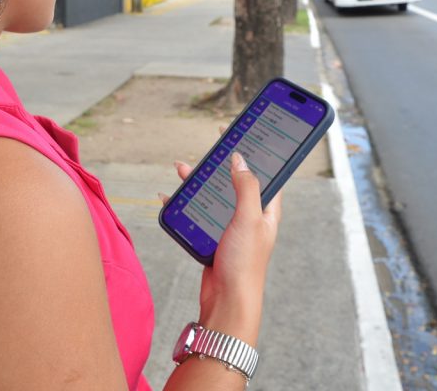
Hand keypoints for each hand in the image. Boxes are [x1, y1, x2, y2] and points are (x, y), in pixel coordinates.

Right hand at [161, 151, 281, 347]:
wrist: (227, 302)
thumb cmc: (245, 264)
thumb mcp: (248, 219)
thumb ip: (246, 187)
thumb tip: (240, 159)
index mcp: (267, 209)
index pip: (264, 172)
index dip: (255, 152)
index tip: (242, 134)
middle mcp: (250, 216)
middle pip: (234, 180)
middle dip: (220, 163)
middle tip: (210, 146)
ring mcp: (231, 227)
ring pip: (213, 195)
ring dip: (198, 181)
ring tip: (182, 167)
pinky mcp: (213, 238)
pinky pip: (198, 214)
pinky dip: (184, 203)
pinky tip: (170, 196)